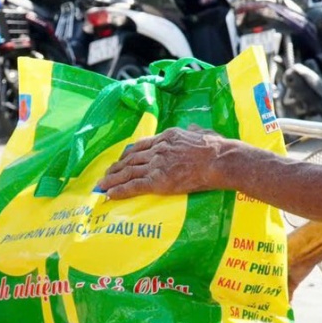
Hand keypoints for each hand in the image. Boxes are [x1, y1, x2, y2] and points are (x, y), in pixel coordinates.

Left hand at [97, 125, 233, 199]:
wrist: (219, 160)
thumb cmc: (217, 148)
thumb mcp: (203, 132)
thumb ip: (194, 131)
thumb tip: (193, 128)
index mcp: (167, 137)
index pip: (142, 145)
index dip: (129, 153)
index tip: (121, 158)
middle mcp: (158, 150)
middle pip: (131, 159)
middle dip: (117, 167)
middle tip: (106, 174)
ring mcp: (157, 165)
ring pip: (128, 172)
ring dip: (113, 179)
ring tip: (102, 185)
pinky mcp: (158, 181)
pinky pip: (134, 186)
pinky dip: (120, 191)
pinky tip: (110, 194)